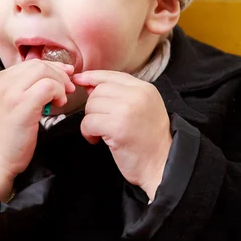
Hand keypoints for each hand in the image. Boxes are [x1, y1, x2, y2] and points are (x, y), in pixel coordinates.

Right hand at [0, 59, 74, 200]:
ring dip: (59, 83)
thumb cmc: (5, 138)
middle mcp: (1, 82)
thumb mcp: (10, 106)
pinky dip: (58, 92)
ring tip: (61, 99)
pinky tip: (58, 105)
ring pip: (43, 71)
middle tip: (68, 88)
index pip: (30, 63)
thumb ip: (23, 90)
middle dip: (59, 73)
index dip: (51, 67)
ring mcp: (9, 92)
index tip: (65, 76)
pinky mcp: (21, 105)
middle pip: (38, 64)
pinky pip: (47, 86)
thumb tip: (51, 77)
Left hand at [72, 70, 171, 200]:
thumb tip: (89, 85)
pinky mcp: (117, 127)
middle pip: (99, 90)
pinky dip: (88, 132)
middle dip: (93, 107)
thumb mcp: (142, 109)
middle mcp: (137, 95)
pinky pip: (88, 122)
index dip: (92, 77)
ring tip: (101, 133)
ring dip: (90, 121)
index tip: (79, 80)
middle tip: (102, 123)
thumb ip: (120, 94)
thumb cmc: (149, 141)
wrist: (161, 165)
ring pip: (91, 105)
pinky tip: (97, 140)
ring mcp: (127, 110)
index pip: (111, 75)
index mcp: (145, 89)